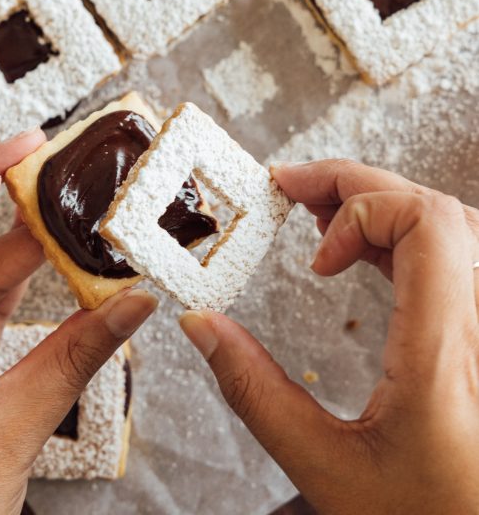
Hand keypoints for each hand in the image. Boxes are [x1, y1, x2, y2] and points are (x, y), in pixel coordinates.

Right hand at [179, 159, 478, 514]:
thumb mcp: (329, 470)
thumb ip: (256, 394)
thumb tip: (201, 326)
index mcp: (447, 354)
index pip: (427, 223)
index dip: (362, 209)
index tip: (315, 255)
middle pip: (435, 209)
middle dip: (354, 184)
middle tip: (290, 187)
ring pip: (452, 224)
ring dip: (382, 204)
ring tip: (320, 213)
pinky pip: (457, 254)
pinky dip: (406, 234)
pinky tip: (363, 250)